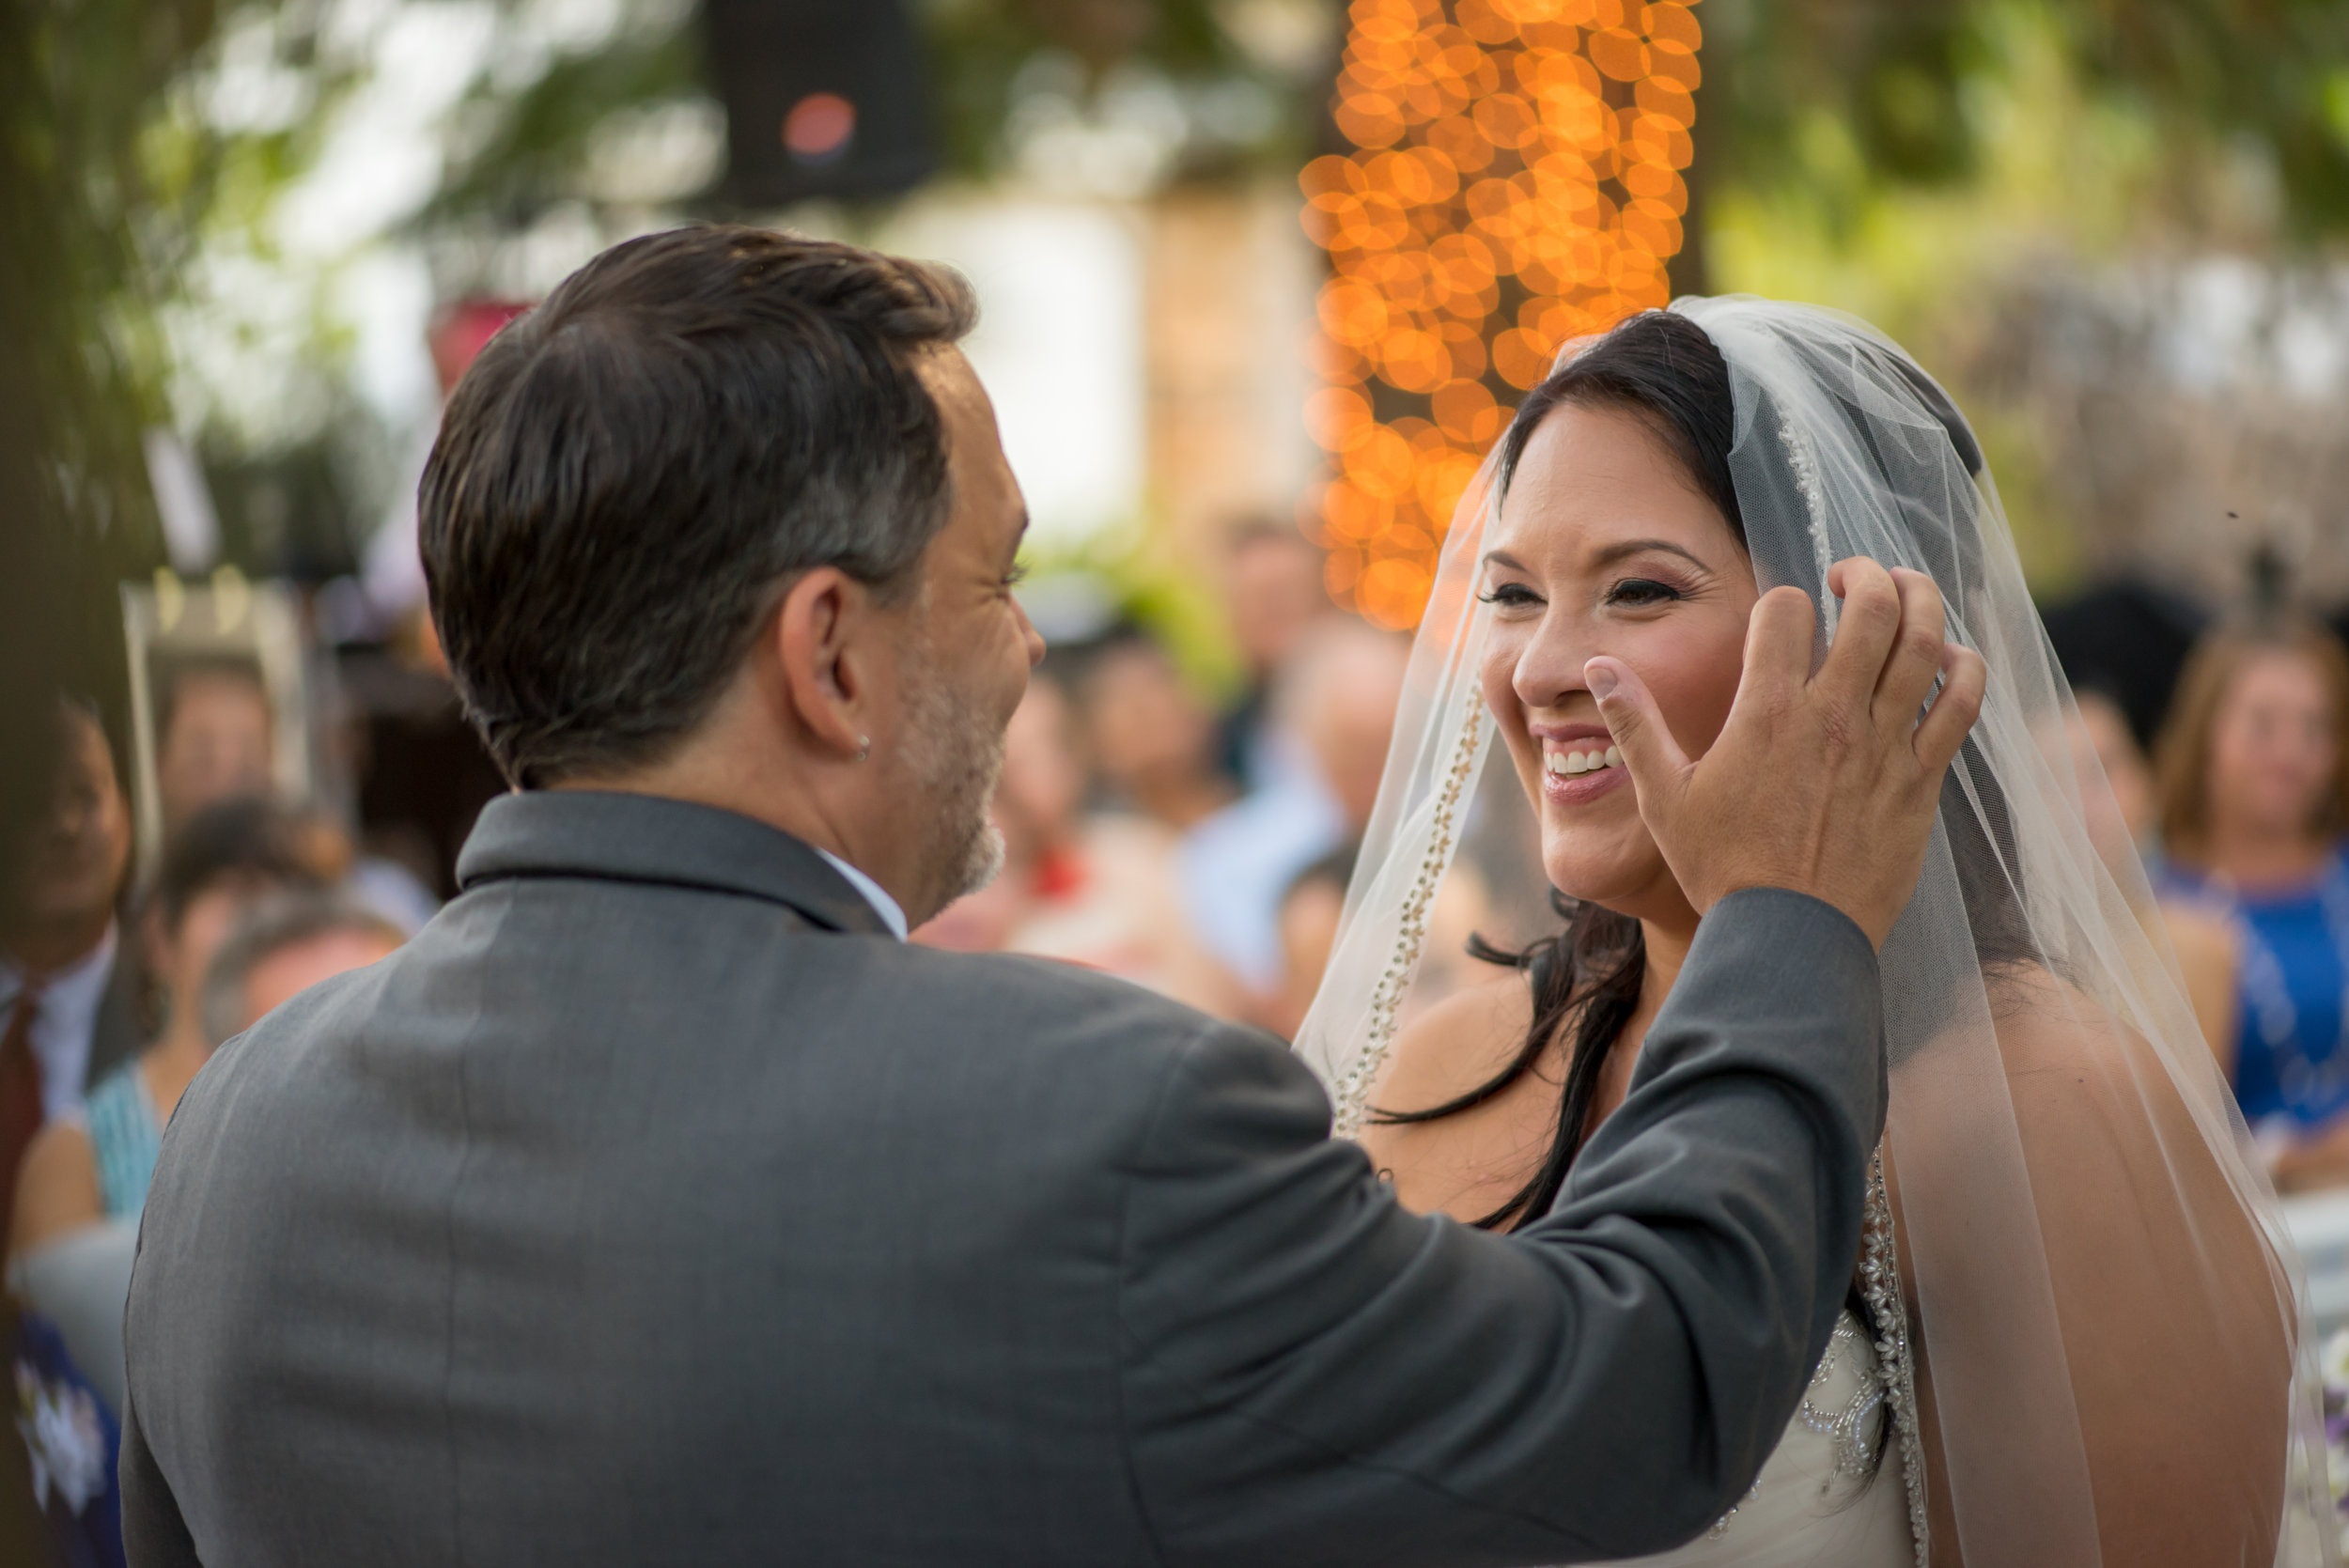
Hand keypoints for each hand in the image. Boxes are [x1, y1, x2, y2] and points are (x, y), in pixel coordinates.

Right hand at [1586, 559, 1987, 948]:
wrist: (1790, 938)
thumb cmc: (1722, 870)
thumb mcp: (1663, 797)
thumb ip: (1634, 724)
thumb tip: (1597, 667)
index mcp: (1765, 713)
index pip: (1786, 609)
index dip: (1783, 600)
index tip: (1782, 618)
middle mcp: (1831, 716)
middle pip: (1871, 605)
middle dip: (1865, 573)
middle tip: (1852, 577)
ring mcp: (1883, 745)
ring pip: (1923, 641)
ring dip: (1919, 600)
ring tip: (1905, 593)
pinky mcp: (1920, 778)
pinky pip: (1960, 703)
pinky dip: (1963, 666)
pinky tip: (1950, 659)